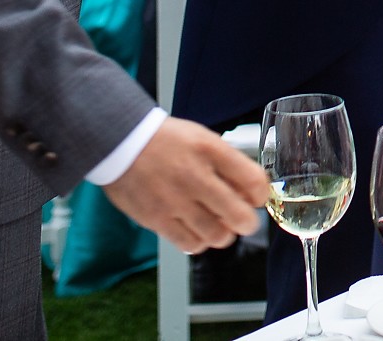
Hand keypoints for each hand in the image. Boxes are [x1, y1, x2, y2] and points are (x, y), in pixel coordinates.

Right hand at [104, 116, 268, 252]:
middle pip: (239, 216)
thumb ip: (228, 163)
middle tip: (243, 220)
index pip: (253, 180)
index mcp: (209, 150)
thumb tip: (252, 191)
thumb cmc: (166, 141)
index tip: (256, 198)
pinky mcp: (157, 219)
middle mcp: (194, 176)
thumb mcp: (202, 139)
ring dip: (223, 234)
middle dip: (247, 222)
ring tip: (216, 225)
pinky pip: (190, 244)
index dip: (261, 196)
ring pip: (217, 236)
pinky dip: (199, 242)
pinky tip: (195, 230)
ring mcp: (175, 200)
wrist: (121, 142)